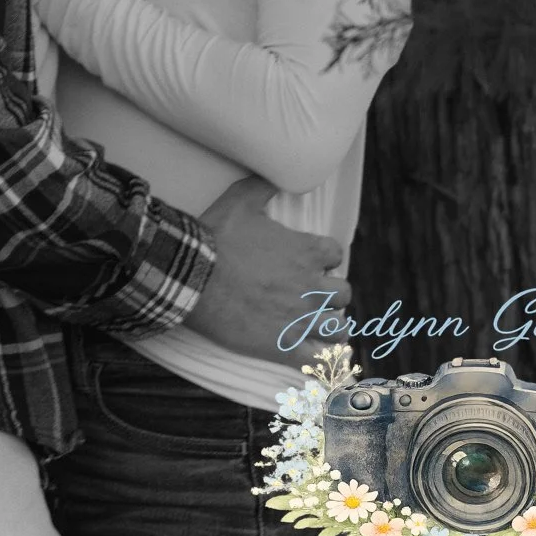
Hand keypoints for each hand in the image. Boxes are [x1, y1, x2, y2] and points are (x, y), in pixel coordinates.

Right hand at [186, 174, 350, 363]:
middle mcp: (310, 286)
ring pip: (337, 329)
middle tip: (314, 294)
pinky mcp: (283, 345)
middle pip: (343, 294)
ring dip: (332, 326)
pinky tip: (317, 359)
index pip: (335, 255)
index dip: (325, 258)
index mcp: (306, 252)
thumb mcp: (241, 199)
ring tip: (320, 327)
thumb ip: (265, 184)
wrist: (192, 277)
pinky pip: (316, 360)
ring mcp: (299, 319)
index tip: (313, 261)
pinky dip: (321, 362)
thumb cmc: (217, 237)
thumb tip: (277, 174)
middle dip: (331, 293)